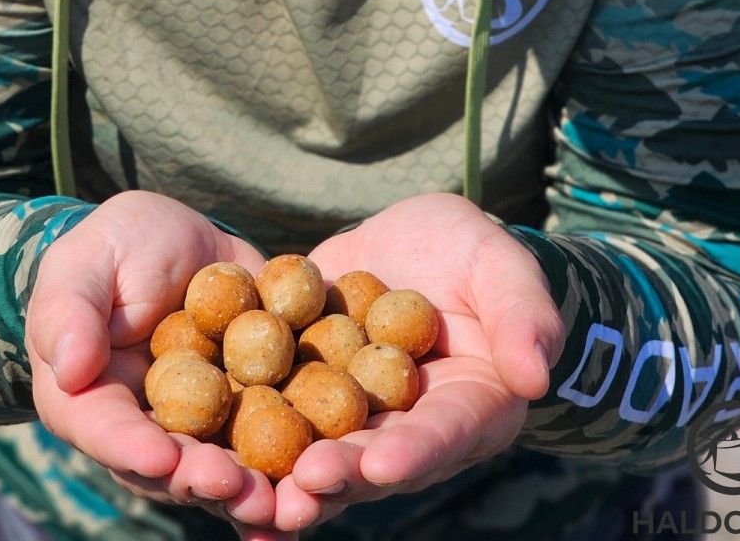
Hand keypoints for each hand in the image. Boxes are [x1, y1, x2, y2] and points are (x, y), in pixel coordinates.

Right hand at [26, 192, 277, 529]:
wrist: (173, 236)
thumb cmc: (112, 247)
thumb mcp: (82, 264)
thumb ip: (70, 313)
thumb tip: (70, 369)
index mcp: (91, 400)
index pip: (107, 430)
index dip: (133, 449)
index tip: (164, 456)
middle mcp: (147, 427)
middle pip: (171, 466)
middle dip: (204, 481)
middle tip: (236, 486)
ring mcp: (203, 423)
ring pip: (225, 467)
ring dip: (252, 490)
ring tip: (282, 502)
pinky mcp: (250, 405)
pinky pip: (275, 437)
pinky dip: (298, 461)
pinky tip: (328, 474)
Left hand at [256, 193, 565, 536]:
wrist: (419, 244)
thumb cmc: (475, 254)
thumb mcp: (502, 268)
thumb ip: (523, 315)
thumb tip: (536, 373)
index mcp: (463, 410)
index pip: (440, 435)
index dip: (413, 452)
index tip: (382, 463)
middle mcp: (403, 429)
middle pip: (372, 461)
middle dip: (338, 477)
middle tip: (301, 487)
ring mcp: (349, 415)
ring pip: (317, 455)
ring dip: (284, 480)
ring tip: (249, 495)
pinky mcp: (301, 390)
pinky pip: (271, 418)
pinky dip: (241, 443)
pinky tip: (203, 461)